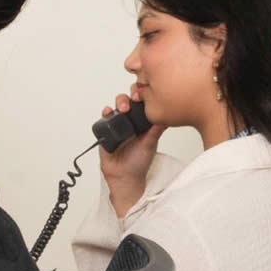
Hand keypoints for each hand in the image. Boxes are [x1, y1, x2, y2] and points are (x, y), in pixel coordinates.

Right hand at [99, 86, 167, 216]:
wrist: (124, 175)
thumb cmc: (139, 162)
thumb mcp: (151, 144)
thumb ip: (156, 130)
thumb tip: (166, 117)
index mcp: (142, 122)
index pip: (143, 103)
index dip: (143, 95)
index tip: (146, 94)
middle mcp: (130, 120)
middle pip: (129, 100)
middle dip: (130, 96)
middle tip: (134, 99)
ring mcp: (118, 124)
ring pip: (117, 106)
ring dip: (119, 102)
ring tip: (122, 108)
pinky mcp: (106, 130)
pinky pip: (104, 117)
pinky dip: (106, 112)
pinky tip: (108, 112)